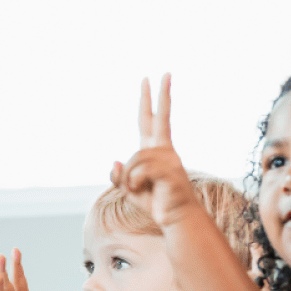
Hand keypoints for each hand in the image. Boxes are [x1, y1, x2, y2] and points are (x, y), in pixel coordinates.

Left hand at [110, 74, 202, 228]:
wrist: (175, 218)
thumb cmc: (155, 202)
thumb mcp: (128, 189)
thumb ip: (118, 176)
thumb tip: (114, 161)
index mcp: (155, 149)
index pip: (151, 120)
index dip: (149, 100)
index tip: (151, 79)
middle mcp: (164, 149)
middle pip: (158, 118)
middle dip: (161, 95)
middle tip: (165, 72)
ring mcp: (169, 159)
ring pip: (134, 159)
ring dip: (129, 179)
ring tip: (140, 190)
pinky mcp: (170, 171)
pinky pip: (138, 173)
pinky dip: (133, 184)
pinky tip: (144, 190)